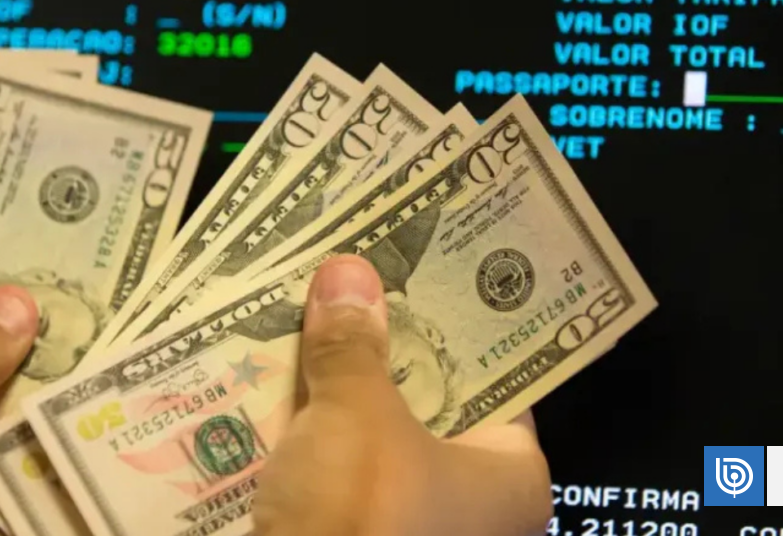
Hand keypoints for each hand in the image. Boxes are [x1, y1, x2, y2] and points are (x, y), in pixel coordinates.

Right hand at [253, 255, 553, 535]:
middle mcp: (474, 511)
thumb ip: (354, 346)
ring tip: (303, 328)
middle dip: (382, 358)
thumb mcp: (357, 418)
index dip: (452, 327)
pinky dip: (312, 446)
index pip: (494, 381)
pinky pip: (339, 482)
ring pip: (376, 446)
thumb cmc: (363, 519)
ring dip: (339, 401)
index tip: (414, 277)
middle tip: (348, 293)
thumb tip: (348, 272)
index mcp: (509, 477)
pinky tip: (273, 399)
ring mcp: (415, 531)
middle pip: (427, 410)